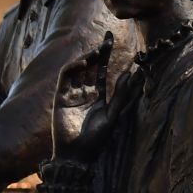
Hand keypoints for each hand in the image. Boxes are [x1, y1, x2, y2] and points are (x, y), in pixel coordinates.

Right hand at [53, 33, 113, 151]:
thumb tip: (132, 74)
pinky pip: (66, 77)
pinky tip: (84, 62)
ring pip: (79, 69)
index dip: (108, 56)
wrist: (76, 154)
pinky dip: (74, 67)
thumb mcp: (113, 116)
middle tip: (109, 38)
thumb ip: (122, 96)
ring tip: (99, 51)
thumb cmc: (96, 139)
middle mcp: (85, 92)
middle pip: (91, 66)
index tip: (114, 42)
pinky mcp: (60, 97)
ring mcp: (72, 93)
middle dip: (99, 51)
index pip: (102, 71)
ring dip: (88, 58)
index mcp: (98, 96)